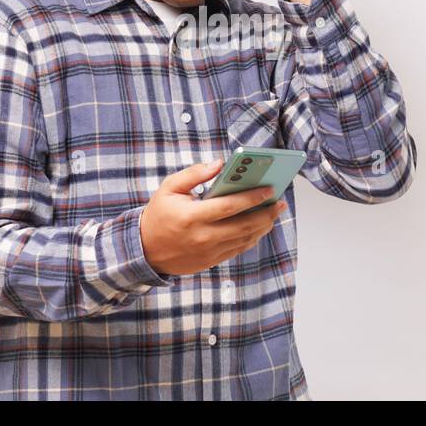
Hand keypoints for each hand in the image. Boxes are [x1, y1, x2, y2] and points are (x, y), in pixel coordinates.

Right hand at [138, 159, 285, 275]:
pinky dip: (252, 238)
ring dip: (263, 226)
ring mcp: (208, 252)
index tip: (269, 189)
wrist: (145, 250)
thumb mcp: (169, 188)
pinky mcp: (211, 261)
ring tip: (274, 212)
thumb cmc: (159, 214)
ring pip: (244, 240)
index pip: (229, 206)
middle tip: (280, 202)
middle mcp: (202, 237)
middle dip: (266, 213)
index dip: (252, 198)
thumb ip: (194, 173)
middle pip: (243, 226)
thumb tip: (219, 164)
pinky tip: (259, 226)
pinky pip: (238, 249)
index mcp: (191, 217)